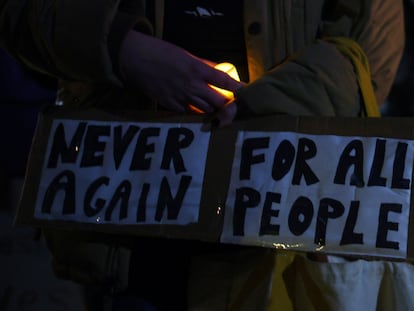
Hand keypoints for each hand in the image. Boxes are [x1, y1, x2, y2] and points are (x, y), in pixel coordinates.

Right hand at [119, 30, 241, 113]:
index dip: (238, 89)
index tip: (245, 92)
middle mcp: (192, 86)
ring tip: (216, 108)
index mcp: (197, 70)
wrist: (134, 59)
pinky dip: (195, 111)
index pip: (224, 81)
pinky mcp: (171, 106)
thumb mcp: (186, 55)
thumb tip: (218, 72)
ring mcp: (181, 98)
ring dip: (213, 110)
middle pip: (219, 103)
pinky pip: (189, 113)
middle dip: (228, 107)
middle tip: (232, 107)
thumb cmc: (160, 52)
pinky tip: (196, 107)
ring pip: (206, 111)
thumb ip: (204, 66)